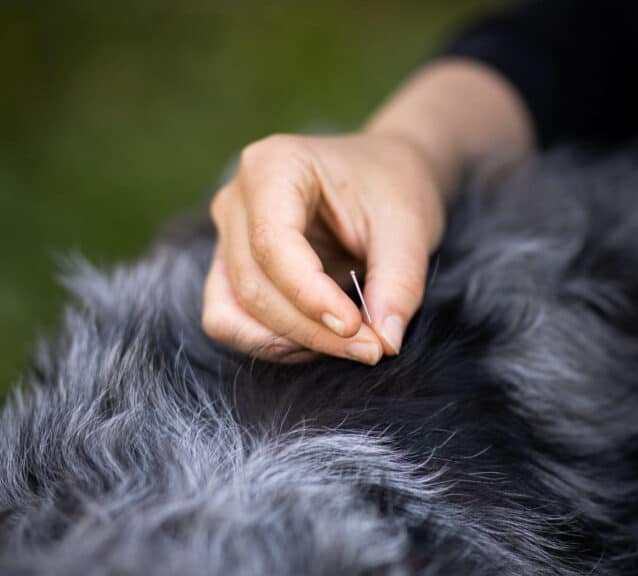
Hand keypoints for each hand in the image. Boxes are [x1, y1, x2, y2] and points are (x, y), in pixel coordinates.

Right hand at [202, 132, 444, 364]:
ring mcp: (227, 236)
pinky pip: (229, 320)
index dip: (310, 297)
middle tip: (371, 348)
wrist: (386, 176)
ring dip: (289, 342)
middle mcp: (235, 199)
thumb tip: (385, 343)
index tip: (356, 329)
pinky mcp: (232, 269)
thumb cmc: (394, 188)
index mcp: (274, 166)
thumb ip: (398, 285)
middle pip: (253, 285)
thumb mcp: (410, 229)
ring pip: (233, 311)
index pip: (272, 244)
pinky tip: (320, 340)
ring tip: (348, 345)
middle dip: (310, 329)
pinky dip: (270, 341)